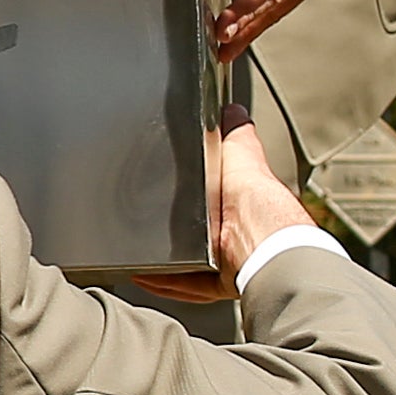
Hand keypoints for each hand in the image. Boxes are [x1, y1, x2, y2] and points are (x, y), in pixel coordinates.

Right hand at [130, 122, 317, 302]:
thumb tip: (233, 110)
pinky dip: (165, 281)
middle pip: (198, 233)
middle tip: (146, 225)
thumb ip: (234, 133)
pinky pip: (187, 284)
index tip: (170, 196)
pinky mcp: (219, 281)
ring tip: (138, 253)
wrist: (257, 237)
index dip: (195, 197)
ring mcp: (228, 259)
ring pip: (190, 263)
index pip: (212, 199)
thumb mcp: (239, 152)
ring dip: (165, 261)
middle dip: (173, 231)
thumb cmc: (253, 196)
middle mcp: (234, 232)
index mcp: (239, 202)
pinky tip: (143, 274)